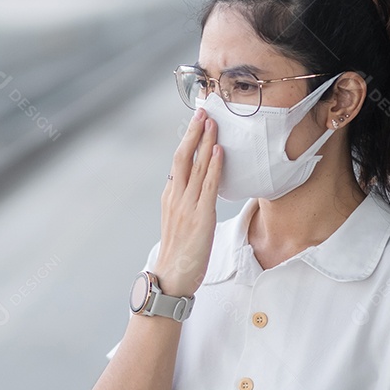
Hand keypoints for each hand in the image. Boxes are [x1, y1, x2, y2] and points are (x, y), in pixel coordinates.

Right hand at [154, 108, 222, 296]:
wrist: (172, 277)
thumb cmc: (179, 253)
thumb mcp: (179, 221)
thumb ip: (185, 202)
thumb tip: (195, 187)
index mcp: (170, 196)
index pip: (178, 161)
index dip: (187, 140)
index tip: (196, 122)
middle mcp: (176, 197)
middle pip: (183, 157)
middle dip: (193, 133)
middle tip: (203, 111)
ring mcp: (187, 206)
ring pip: (196, 167)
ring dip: (206, 142)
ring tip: (214, 123)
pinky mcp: (201, 217)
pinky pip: (208, 186)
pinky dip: (214, 166)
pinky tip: (219, 151)